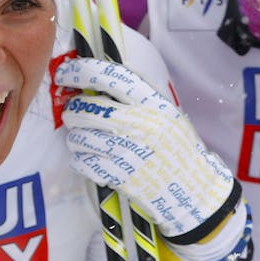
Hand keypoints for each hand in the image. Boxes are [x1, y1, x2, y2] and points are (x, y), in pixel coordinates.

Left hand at [54, 57, 236, 239]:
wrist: (194, 189)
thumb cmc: (178, 149)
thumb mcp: (168, 115)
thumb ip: (138, 99)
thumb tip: (97, 83)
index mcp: (153, 104)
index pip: (110, 77)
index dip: (82, 71)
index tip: (65, 73)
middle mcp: (139, 124)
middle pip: (87, 108)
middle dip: (72, 110)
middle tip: (72, 113)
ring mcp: (128, 151)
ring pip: (79, 136)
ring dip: (75, 137)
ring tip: (84, 139)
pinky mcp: (119, 175)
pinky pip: (83, 162)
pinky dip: (81, 160)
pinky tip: (90, 159)